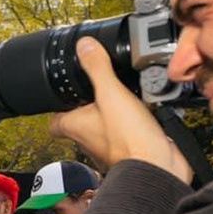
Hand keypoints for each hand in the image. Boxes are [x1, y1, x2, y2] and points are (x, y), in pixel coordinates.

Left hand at [47, 38, 191, 182]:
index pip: (54, 120)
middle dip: (88, 105)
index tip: (64, 94)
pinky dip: (133, 121)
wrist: (158, 167)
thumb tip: (84, 46)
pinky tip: (145, 110)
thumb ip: (97, 68)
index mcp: (75, 127)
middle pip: (80, 121)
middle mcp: (89, 140)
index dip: (57, 107)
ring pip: (104, 126)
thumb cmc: (129, 139)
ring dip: (113, 113)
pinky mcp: (131, 148)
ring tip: (125, 95)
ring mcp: (109, 146)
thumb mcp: (111, 93)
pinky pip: (127, 132)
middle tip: (100, 88)